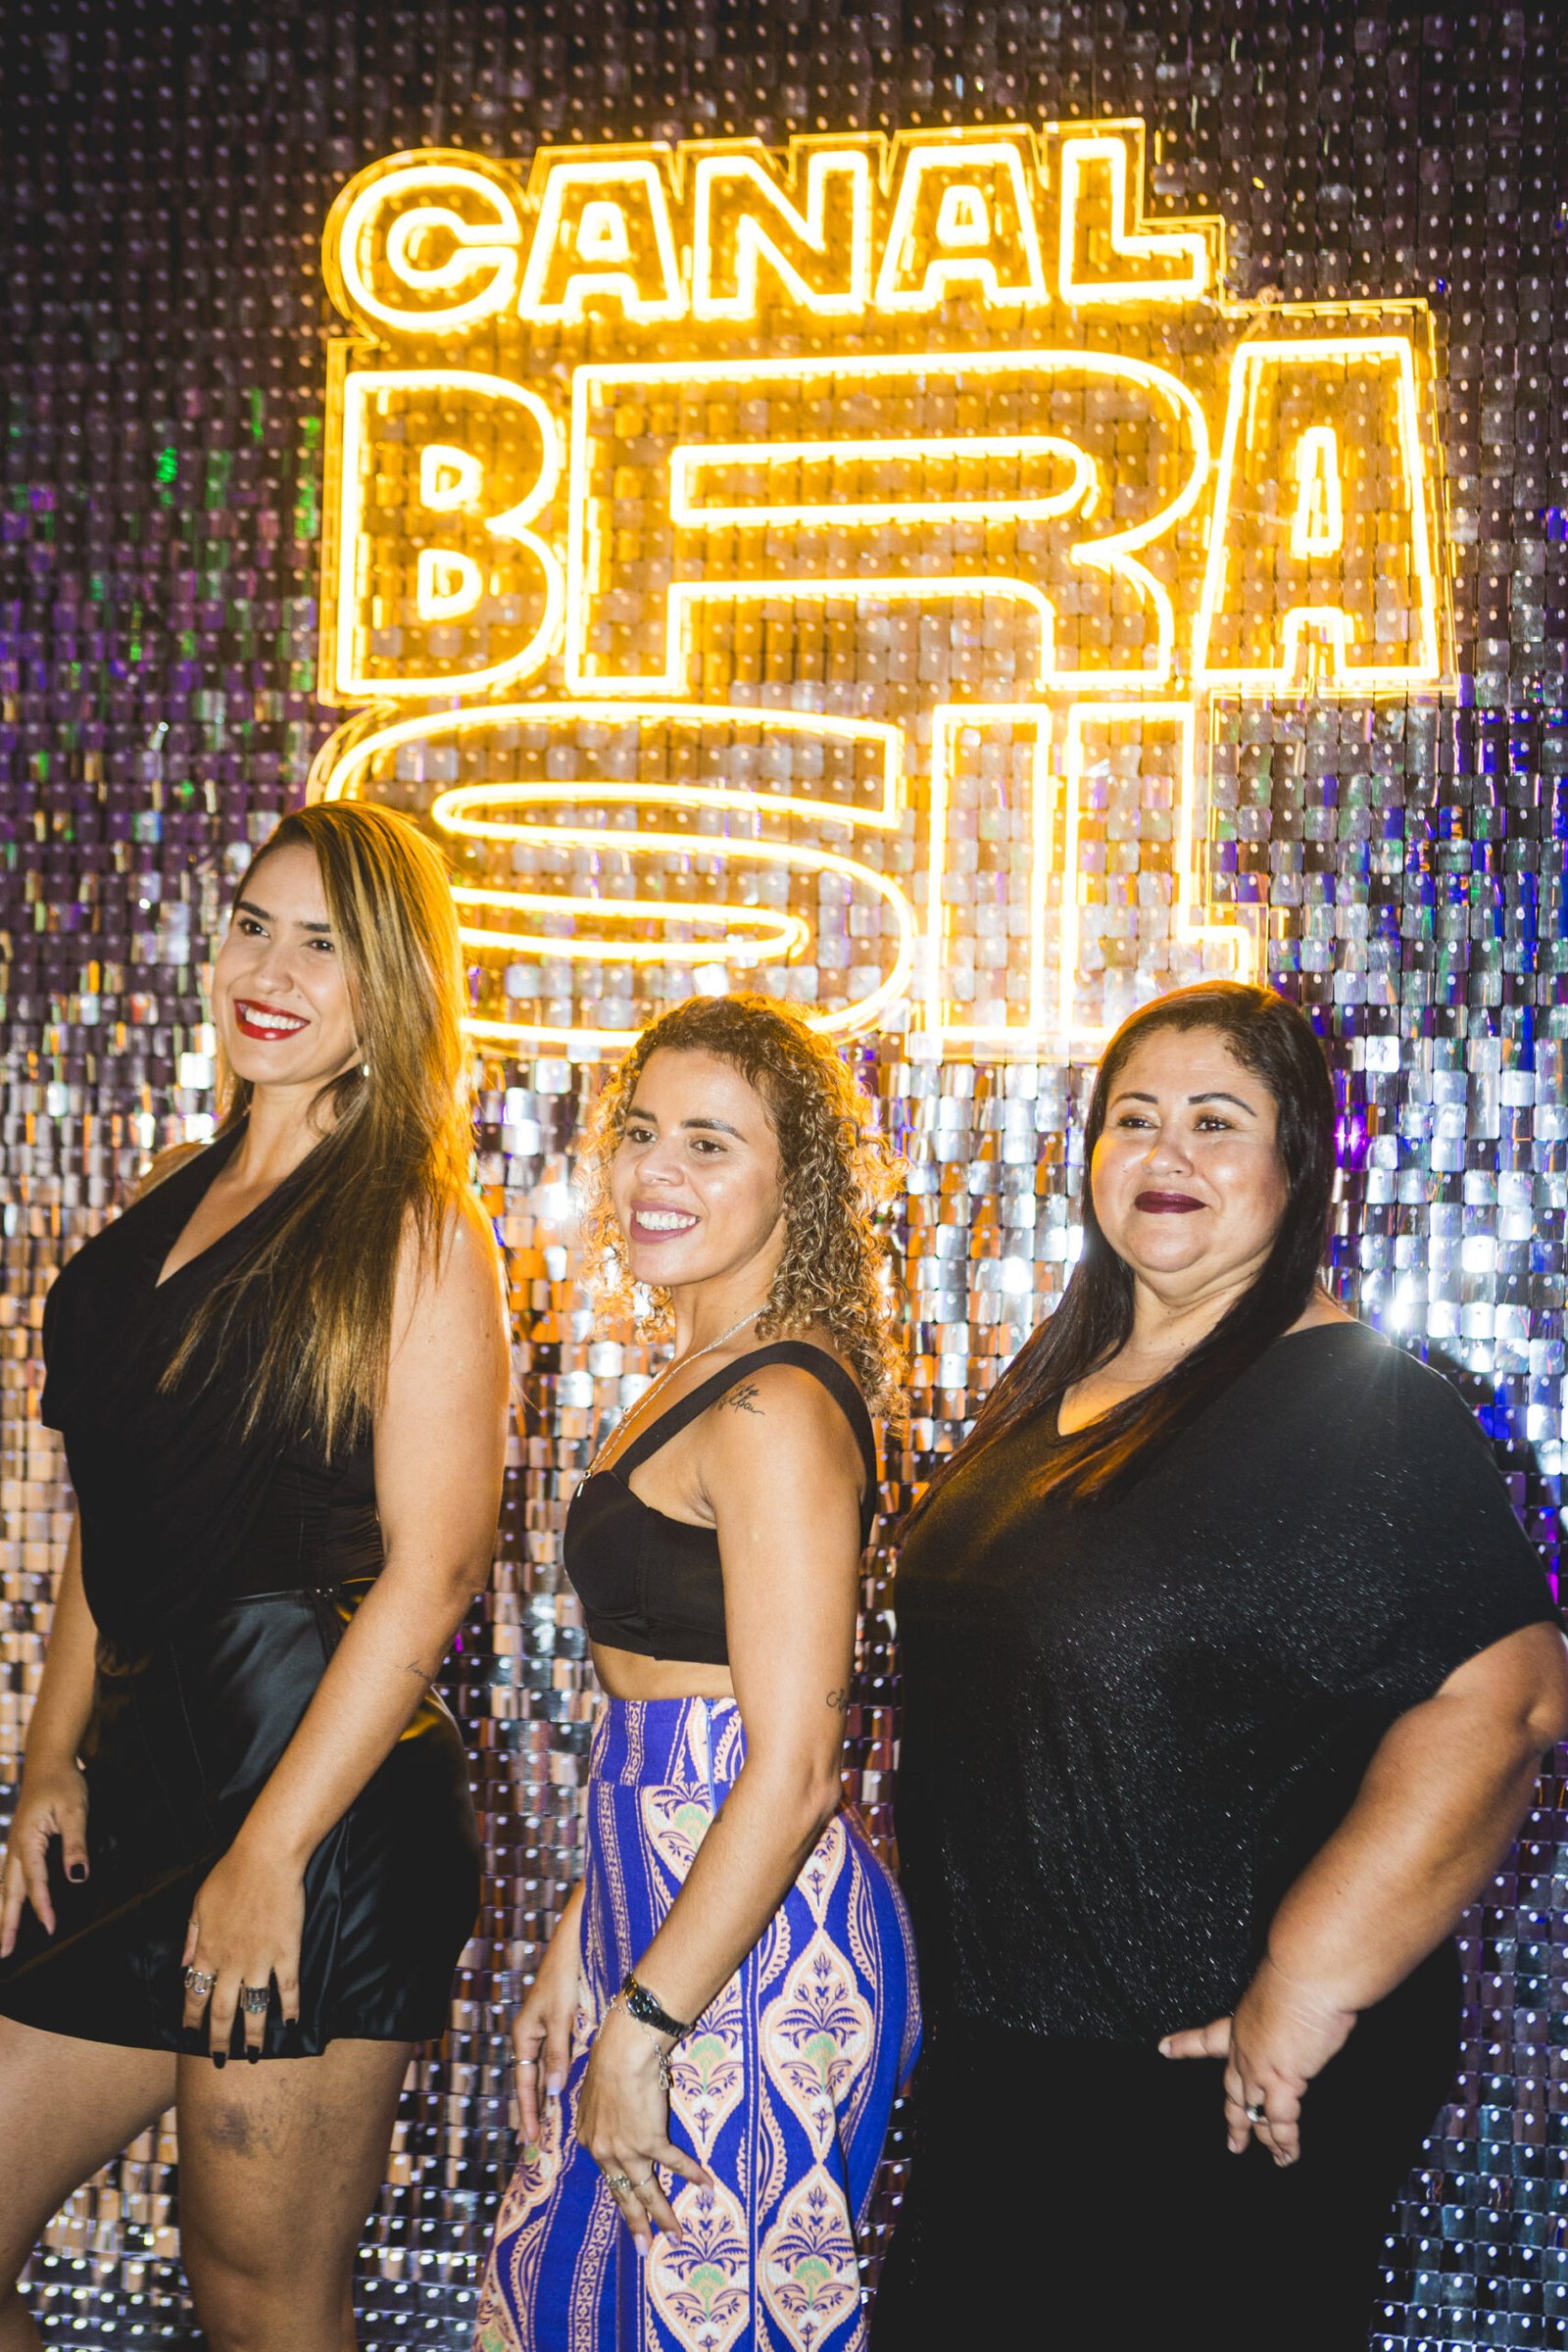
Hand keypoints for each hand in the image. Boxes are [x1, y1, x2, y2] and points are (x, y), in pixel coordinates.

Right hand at [0, 1759, 88, 1955]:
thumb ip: (76, 1844)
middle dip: (6, 1923)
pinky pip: (10, 1876)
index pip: (35, 1881)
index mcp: (28, 1840)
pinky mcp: (20, 1844)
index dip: (43, 1906)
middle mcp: (16, 1847)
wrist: (49, 1761)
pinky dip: (7, 1896)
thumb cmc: (64, 1782)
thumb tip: (78, 1876)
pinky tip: (9, 1907)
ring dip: (3, 1913)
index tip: (50, 1928)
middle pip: (9, 1892)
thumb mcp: (75, 1811)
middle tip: (4, 1953)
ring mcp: (15, 1846)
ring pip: (5, 1886)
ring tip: (2, 1940)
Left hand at [181, 1834, 304, 2064]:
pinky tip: (291, 2023)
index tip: (189, 2036)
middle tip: (220, 2060)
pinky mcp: (287, 1951)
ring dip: (253, 2035)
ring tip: (253, 2055)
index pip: (194, 1994)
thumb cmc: (230, 1875)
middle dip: (219, 2039)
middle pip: (223, 2010)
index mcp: (208, 1951)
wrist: (266, 1859)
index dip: (192, 2018)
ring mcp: (261, 1960)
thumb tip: (183, 1965)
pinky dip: (290, 2008)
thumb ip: (191, 1938)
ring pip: (254, 2008)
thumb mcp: (199, 1905)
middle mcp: (232, 1963)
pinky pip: (288, 1987)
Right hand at [510, 1894, 585, 2143]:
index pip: (524, 2085)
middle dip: (533, 2111)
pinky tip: (562, 2093)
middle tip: (535, 2142)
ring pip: (541, 2073)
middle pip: (530, 2082)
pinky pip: (553, 2060)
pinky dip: (555, 2079)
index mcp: (524, 2036)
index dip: (529, 2112)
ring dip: (544, 2098)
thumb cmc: (563, 1978)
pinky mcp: (556, 2025)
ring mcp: (542, 2031)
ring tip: (547, 2126)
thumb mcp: (559, 2017)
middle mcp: (530, 2037)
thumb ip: (556, 2054)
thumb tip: (555, 2091)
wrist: (573, 1946)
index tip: (532, 2139)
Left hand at [575, 2002, 710, 2255]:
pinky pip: (675, 2163)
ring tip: (674, 2236)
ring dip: (662, 2216)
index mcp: (590, 2140)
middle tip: (643, 2248)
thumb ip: (601, 2115)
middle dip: (636, 2223)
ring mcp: (627, 2149)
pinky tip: (708, 2186)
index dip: (622, 2191)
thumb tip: (609, 2117)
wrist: (622, 2050)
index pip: (609, 2174)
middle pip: (623, 2194)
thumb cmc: (608, 2061)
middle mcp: (605, 2151)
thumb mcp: (594, 2094)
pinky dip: (693, 2174)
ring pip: (647, 2191)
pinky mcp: (650, 2140)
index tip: (630, 2206)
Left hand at [1159, 1954, 1356, 2164]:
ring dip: (1257, 2134)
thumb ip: (1284, 2001)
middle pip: (1232, 2088)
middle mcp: (1244, 2048)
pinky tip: (1286, 2157)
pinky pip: (1281, 2122)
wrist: (1307, 1974)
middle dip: (1232, 2112)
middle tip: (1229, 2138)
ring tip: (1253, 2151)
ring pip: (1253, 2110)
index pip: (1208, 2038)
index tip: (1164, 2049)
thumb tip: (1303, 1997)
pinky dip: (1285, 2143)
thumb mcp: (1282, 1985)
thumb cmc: (1300, 1970)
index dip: (1186, 2045)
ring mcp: (1258, 2069)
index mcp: (1241, 2021)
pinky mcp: (1280, 2082)